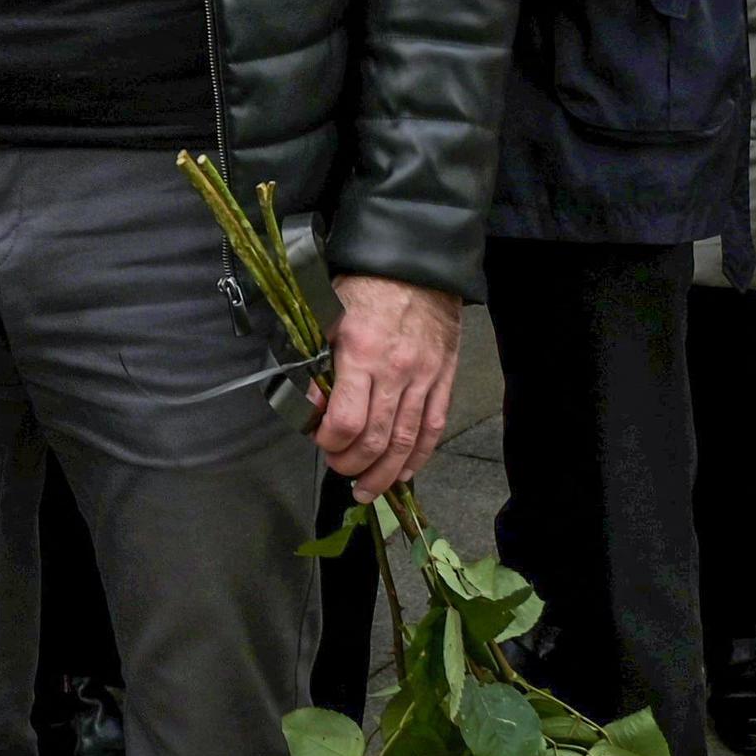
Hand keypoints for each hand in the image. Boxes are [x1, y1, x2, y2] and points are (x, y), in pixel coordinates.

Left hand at [314, 274, 461, 495]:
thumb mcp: (327, 317)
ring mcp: (424, 378)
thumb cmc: (366, 288)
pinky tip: (404, 473)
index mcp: (360, 354)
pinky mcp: (444, 379)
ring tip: (368, 490)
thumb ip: (316, 363)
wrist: (418, 265)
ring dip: (385, 473)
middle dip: (354, 464)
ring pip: (407, 441)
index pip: (345, 420)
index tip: (321, 442)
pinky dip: (420, 456)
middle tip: (341, 470)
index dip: (330, 442)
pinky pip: (434, 427)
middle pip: (377, 438)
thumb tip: (311, 407)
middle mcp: (395, 371)